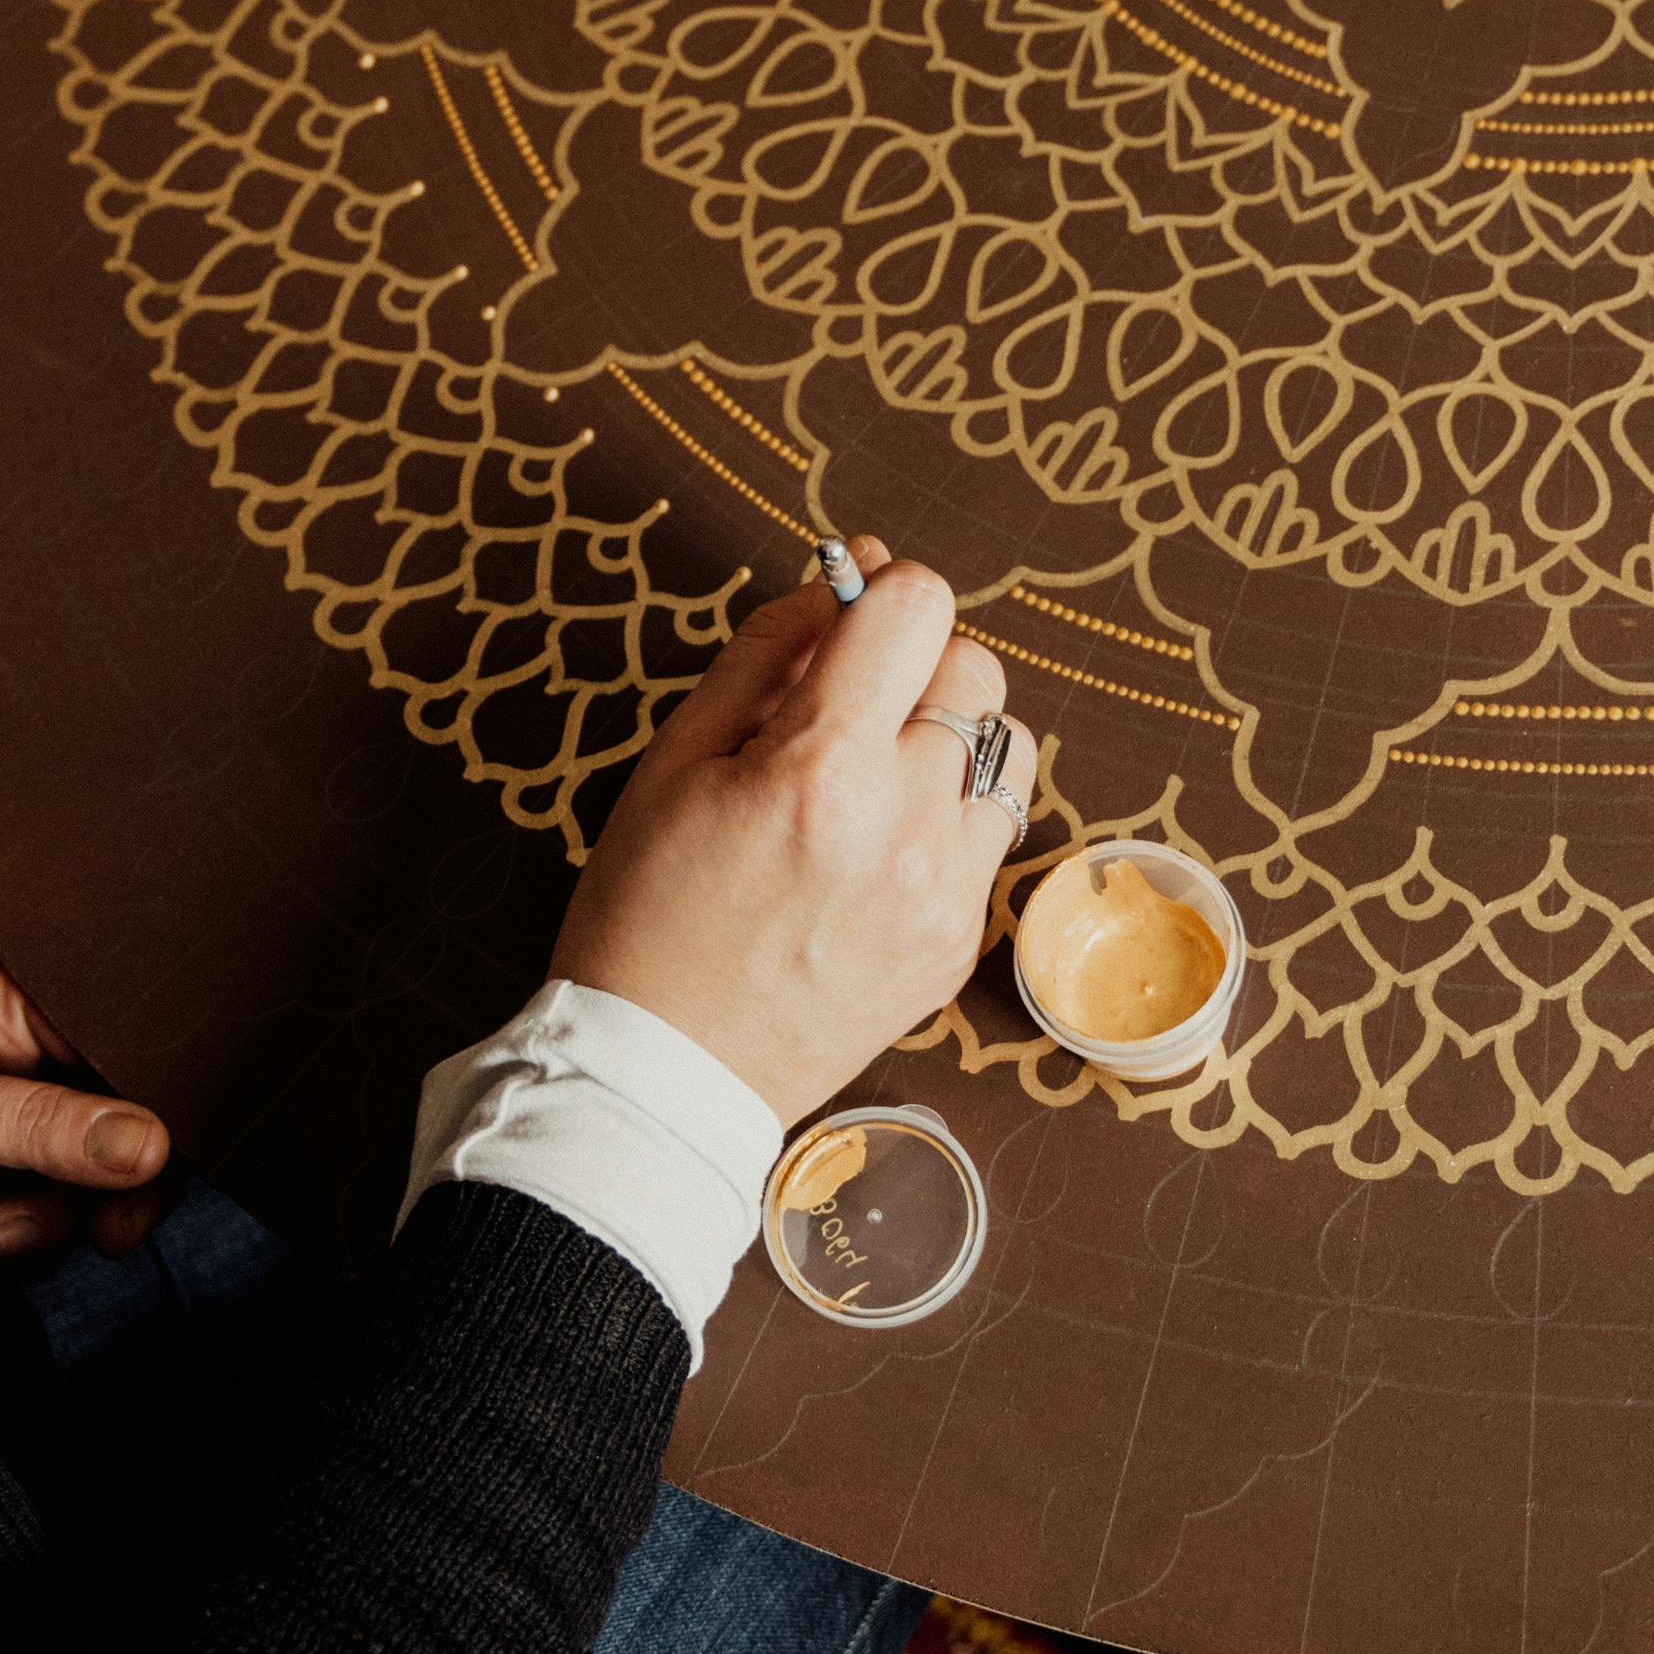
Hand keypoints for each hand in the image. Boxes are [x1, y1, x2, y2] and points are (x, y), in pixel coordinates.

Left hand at [0, 945, 170, 1257]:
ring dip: (46, 1220)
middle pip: (107, 1122)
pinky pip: (30, 1219)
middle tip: (101, 1232)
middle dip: (101, 1183)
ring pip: (74, 1181)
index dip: (147, 1109)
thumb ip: (37, 1125)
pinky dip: (14, 1245)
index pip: (111, 1045)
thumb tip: (151, 1142)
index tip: (153, 1172)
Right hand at [551, 539, 1032, 1126]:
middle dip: (913, 665)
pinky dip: (945, 820)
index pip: (918, 605)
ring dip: (951, 740)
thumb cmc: (646, 912)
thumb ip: (765, 657)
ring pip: (1006, 748)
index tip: (849, 612)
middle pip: (974, 667)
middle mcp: (905, 824)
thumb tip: (839, 581)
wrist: (667, 1072)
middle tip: (844, 707)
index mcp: (821, 768)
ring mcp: (946, 891)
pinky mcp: (961, 941)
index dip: (881, 587)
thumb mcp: (673, 762)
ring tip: (873, 782)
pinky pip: (990, 834)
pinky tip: (873, 856)